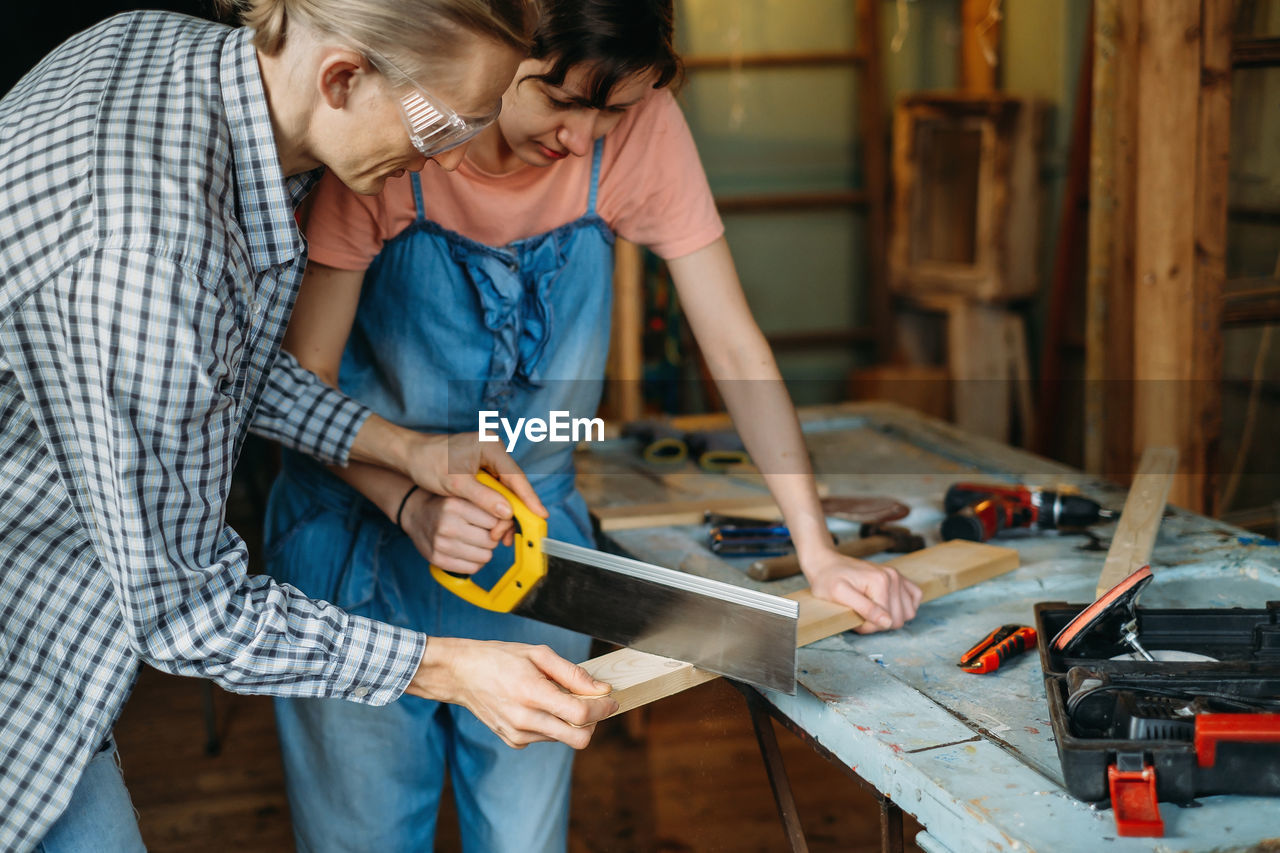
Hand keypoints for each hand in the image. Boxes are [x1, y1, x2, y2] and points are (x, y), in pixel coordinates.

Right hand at [401, 491, 514, 573]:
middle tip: (481, 530)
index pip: (496, 520)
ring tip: (473, 540)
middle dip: (492, 537)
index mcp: (455, 504)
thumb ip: (489, 506)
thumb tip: (511, 527)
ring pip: (485, 557)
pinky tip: (466, 551)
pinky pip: (472, 569)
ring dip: (484, 550)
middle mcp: (446, 524)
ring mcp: (440, 544)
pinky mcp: (437, 559)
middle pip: (491, 541)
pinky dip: (474, 562)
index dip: (500, 522)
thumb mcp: (466, 495)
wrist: (416, 513)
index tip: (494, 521)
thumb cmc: (448, 503)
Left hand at [402, 432, 546, 521]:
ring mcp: (490, 458)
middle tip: (509, 535)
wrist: (411, 455)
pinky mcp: (484, 467)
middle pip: (514, 484)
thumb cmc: (429, 463)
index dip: (530, 498)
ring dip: (505, 512)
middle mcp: (494, 450)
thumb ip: (483, 497)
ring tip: (501, 535)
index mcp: (490, 446)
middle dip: (515, 511)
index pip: (516, 476)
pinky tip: (496, 523)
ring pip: (506, 489)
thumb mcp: (455, 484)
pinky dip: (496, 506)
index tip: (541, 516)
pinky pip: (497, 489)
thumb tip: (508, 513)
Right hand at [407, 638, 617, 748]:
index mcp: (532, 693)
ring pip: (563, 738)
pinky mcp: (513, 741)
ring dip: (570, 720)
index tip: (611, 700)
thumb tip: (600, 689)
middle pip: (578, 738)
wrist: (461, 674)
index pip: (580, 714)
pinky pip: (546, 737)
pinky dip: (552, 724)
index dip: (603, 709)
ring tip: (555, 696)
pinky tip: (539, 705)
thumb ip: (572, 674)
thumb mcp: (538, 654)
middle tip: (594, 704)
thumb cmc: (499, 658)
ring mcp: (518, 734)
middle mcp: (525, 719)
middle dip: (593, 723)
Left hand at [803, 549, 922, 633]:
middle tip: (859, 614)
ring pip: (908, 613)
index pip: (885, 621)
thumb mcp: (839, 595)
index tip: (852, 617)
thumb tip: (887, 622)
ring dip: (890, 617)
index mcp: (880, 581)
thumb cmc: (828, 580)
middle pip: (898, 620)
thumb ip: (865, 608)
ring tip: (871, 610)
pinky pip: (915, 598)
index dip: (867, 626)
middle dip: (877, 623)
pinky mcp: (900, 578)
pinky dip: (904, 607)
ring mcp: (898, 576)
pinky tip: (887, 606)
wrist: (827, 563)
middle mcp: (893, 577)